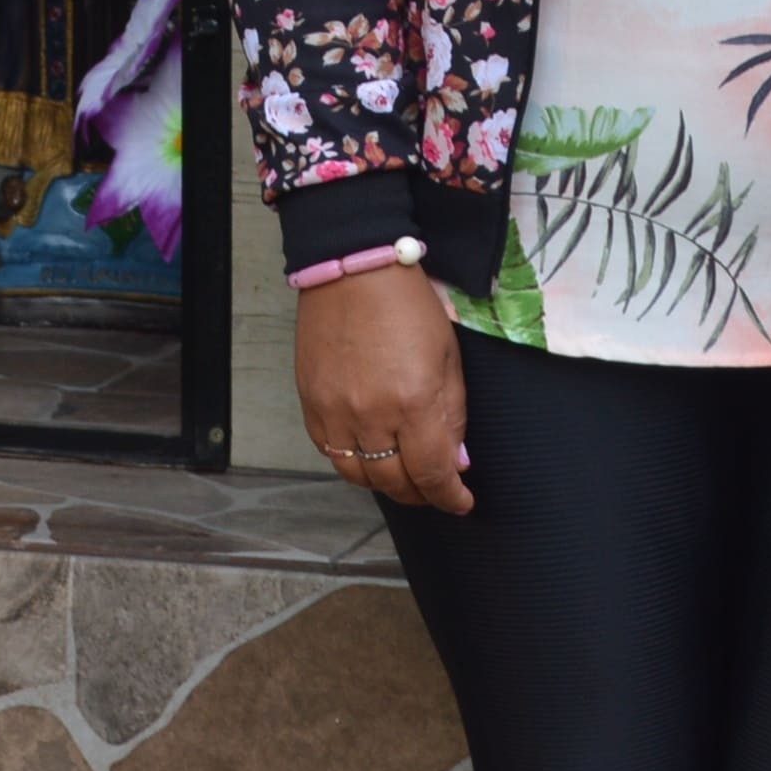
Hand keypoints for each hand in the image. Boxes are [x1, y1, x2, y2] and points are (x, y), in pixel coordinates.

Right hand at [298, 263, 472, 515]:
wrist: (352, 269)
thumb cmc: (408, 305)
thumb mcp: (448, 357)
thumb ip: (453, 414)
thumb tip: (456, 461)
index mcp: (413, 402)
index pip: (432, 474)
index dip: (449, 497)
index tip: (460, 501)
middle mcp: (371, 415)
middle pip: (394, 482)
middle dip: (422, 494)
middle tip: (435, 489)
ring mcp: (334, 411)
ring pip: (358, 476)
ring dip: (385, 484)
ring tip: (403, 477)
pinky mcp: (310, 402)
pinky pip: (330, 452)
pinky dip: (352, 462)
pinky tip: (369, 453)